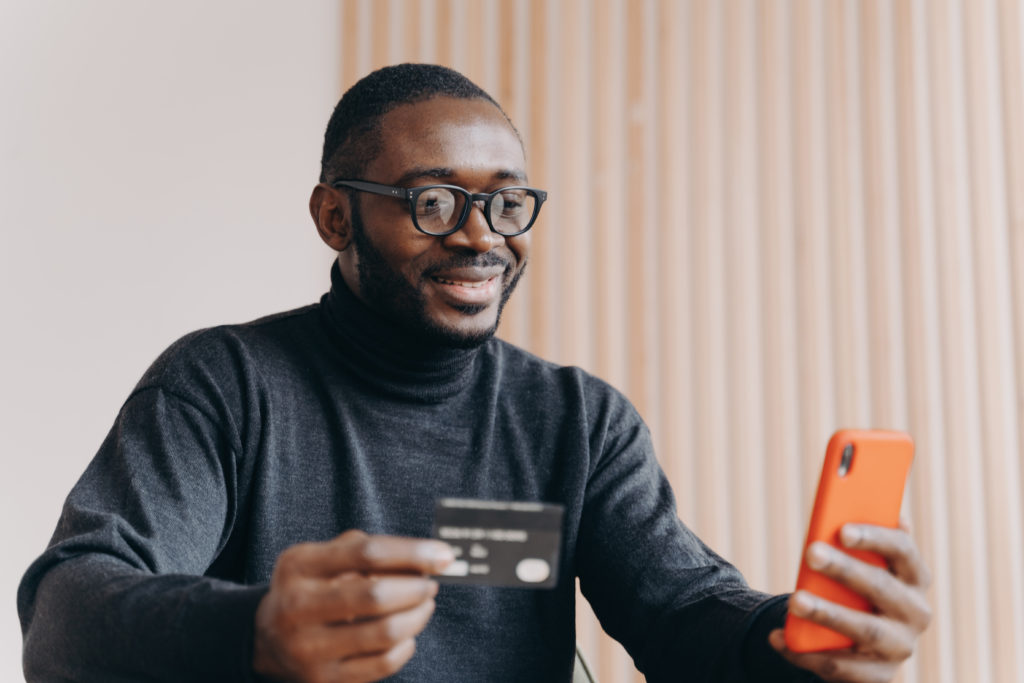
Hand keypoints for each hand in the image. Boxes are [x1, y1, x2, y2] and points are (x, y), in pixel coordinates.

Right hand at [253, 530, 453, 682]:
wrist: (266, 638)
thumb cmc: (307, 588)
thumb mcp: (318, 557)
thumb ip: (361, 548)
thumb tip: (422, 557)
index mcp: (300, 567)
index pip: (367, 553)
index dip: (412, 552)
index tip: (442, 555)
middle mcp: (298, 607)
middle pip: (376, 595)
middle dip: (416, 588)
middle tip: (431, 583)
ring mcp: (309, 648)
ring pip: (384, 633)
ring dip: (417, 616)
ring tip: (424, 604)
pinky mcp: (324, 680)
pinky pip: (381, 665)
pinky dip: (405, 647)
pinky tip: (407, 634)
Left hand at [768, 519, 931, 682]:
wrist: (864, 645)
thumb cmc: (857, 589)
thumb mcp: (861, 566)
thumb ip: (854, 542)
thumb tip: (846, 506)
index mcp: (914, 577)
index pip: (903, 551)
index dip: (876, 537)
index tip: (842, 529)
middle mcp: (916, 612)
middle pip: (881, 587)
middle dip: (845, 569)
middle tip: (811, 553)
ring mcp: (899, 646)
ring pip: (864, 629)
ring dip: (827, 613)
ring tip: (794, 600)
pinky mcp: (878, 675)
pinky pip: (840, 666)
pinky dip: (805, 653)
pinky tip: (778, 637)